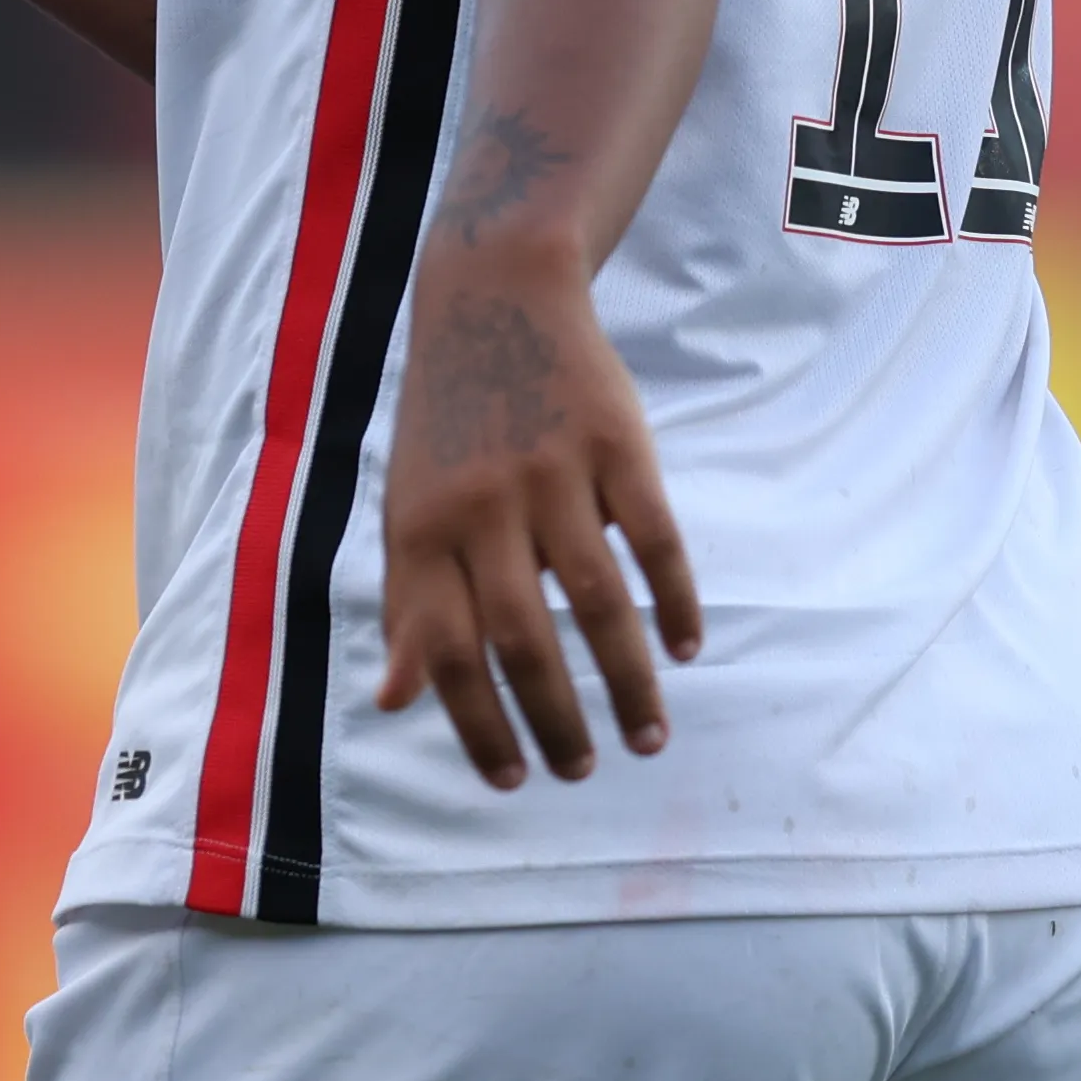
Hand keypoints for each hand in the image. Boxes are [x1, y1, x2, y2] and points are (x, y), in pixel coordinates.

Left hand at [374, 246, 698, 785]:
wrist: (494, 300)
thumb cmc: (446, 424)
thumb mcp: (406, 507)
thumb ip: (407, 604)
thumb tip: (395, 701)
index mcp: (422, 530)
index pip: (448, 651)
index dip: (478, 726)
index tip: (512, 781)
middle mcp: (483, 508)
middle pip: (524, 641)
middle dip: (555, 722)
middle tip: (583, 771)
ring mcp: (553, 475)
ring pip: (597, 603)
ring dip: (627, 682)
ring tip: (647, 736)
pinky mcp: (616, 446)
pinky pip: (655, 541)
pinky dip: (674, 602)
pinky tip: (685, 649)